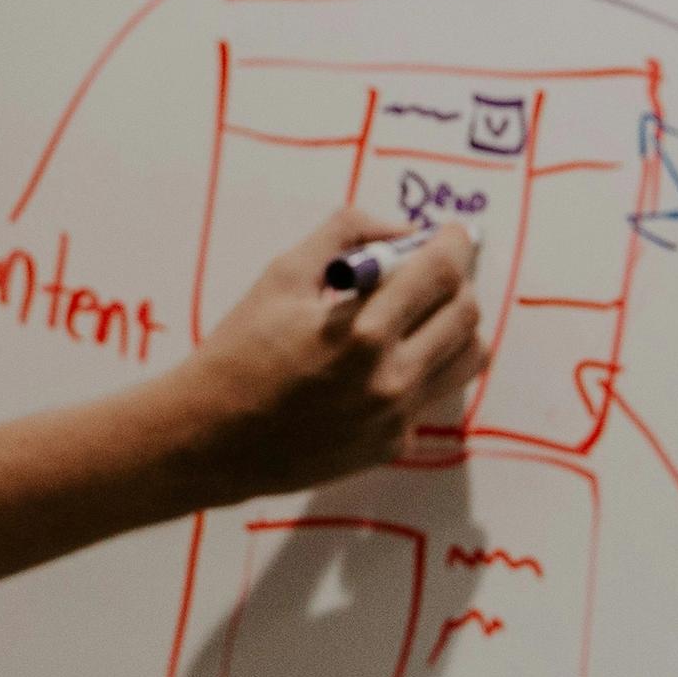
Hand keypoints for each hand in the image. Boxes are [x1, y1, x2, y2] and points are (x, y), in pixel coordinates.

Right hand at [165, 208, 485, 502]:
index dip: (456, 244)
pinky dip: (424, 365)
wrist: (210, 438)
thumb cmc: (240, 350)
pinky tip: (388, 358)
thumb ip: (345, 235)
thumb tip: (402, 231)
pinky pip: (433, 393)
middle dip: (459, 280)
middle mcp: (389, 381)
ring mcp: (395, 419)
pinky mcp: (391, 445)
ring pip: (467, 358)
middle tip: (436, 268)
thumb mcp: (282, 274)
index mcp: (361, 333)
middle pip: (466, 315)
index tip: (454, 233)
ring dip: (456, 324)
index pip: (440, 275)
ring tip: (423, 311)